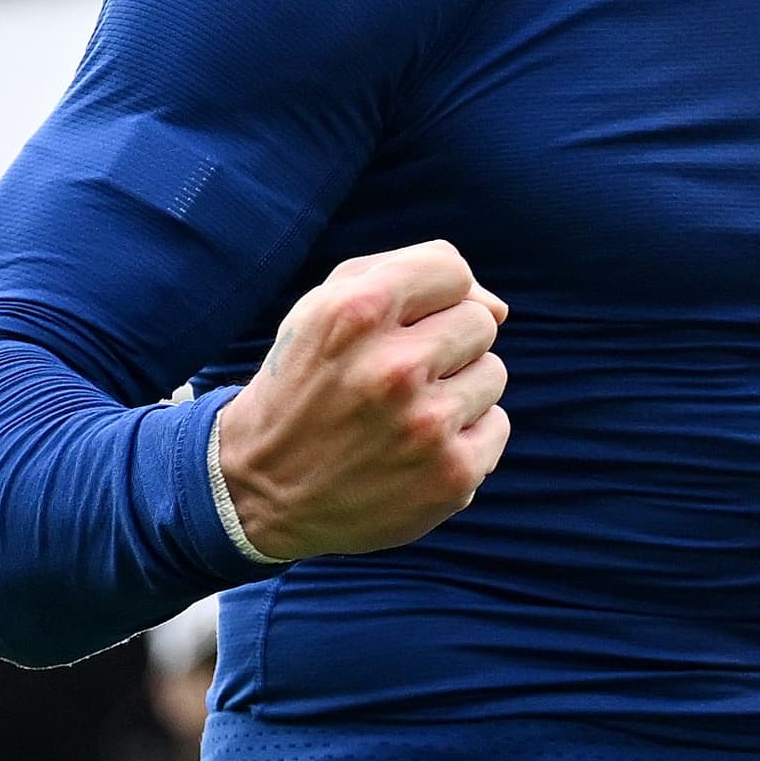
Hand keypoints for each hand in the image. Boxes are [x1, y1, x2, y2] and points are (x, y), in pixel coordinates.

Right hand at [212, 242, 511, 562]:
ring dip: (457, 390)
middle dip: (445, 344)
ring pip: (493, 374)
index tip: (404, 324)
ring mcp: (426, 426)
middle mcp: (394, 368)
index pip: (452, 270)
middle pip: (480, 323)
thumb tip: (499, 309)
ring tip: (404, 415)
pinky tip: (416, 450)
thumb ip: (409, 275)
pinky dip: (465, 437)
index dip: (433, 295)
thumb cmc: (305, 383)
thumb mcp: (324, 308)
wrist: (261, 490)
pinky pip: (497, 426)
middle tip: (395, 377)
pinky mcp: (451, 475)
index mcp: (357, 312)